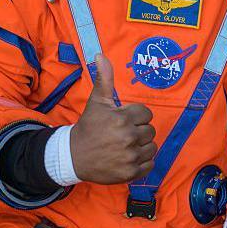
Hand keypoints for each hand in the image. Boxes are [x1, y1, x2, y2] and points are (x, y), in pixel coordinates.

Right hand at [69, 54, 156, 183]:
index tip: (122, 120)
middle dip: (138, 131)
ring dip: (142, 147)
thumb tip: (101, 55)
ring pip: (152, 147)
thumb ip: (104, 78)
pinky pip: (150, 164)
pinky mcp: (131, 173)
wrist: (74, 156)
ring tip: (125, 146)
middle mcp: (128, 138)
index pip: (146, 114)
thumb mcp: (97, 101)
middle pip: (150, 131)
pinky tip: (128, 158)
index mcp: (122, 119)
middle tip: (122, 134)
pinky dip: (142, 162)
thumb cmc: (89, 127)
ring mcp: (130, 157)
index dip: (135, 116)